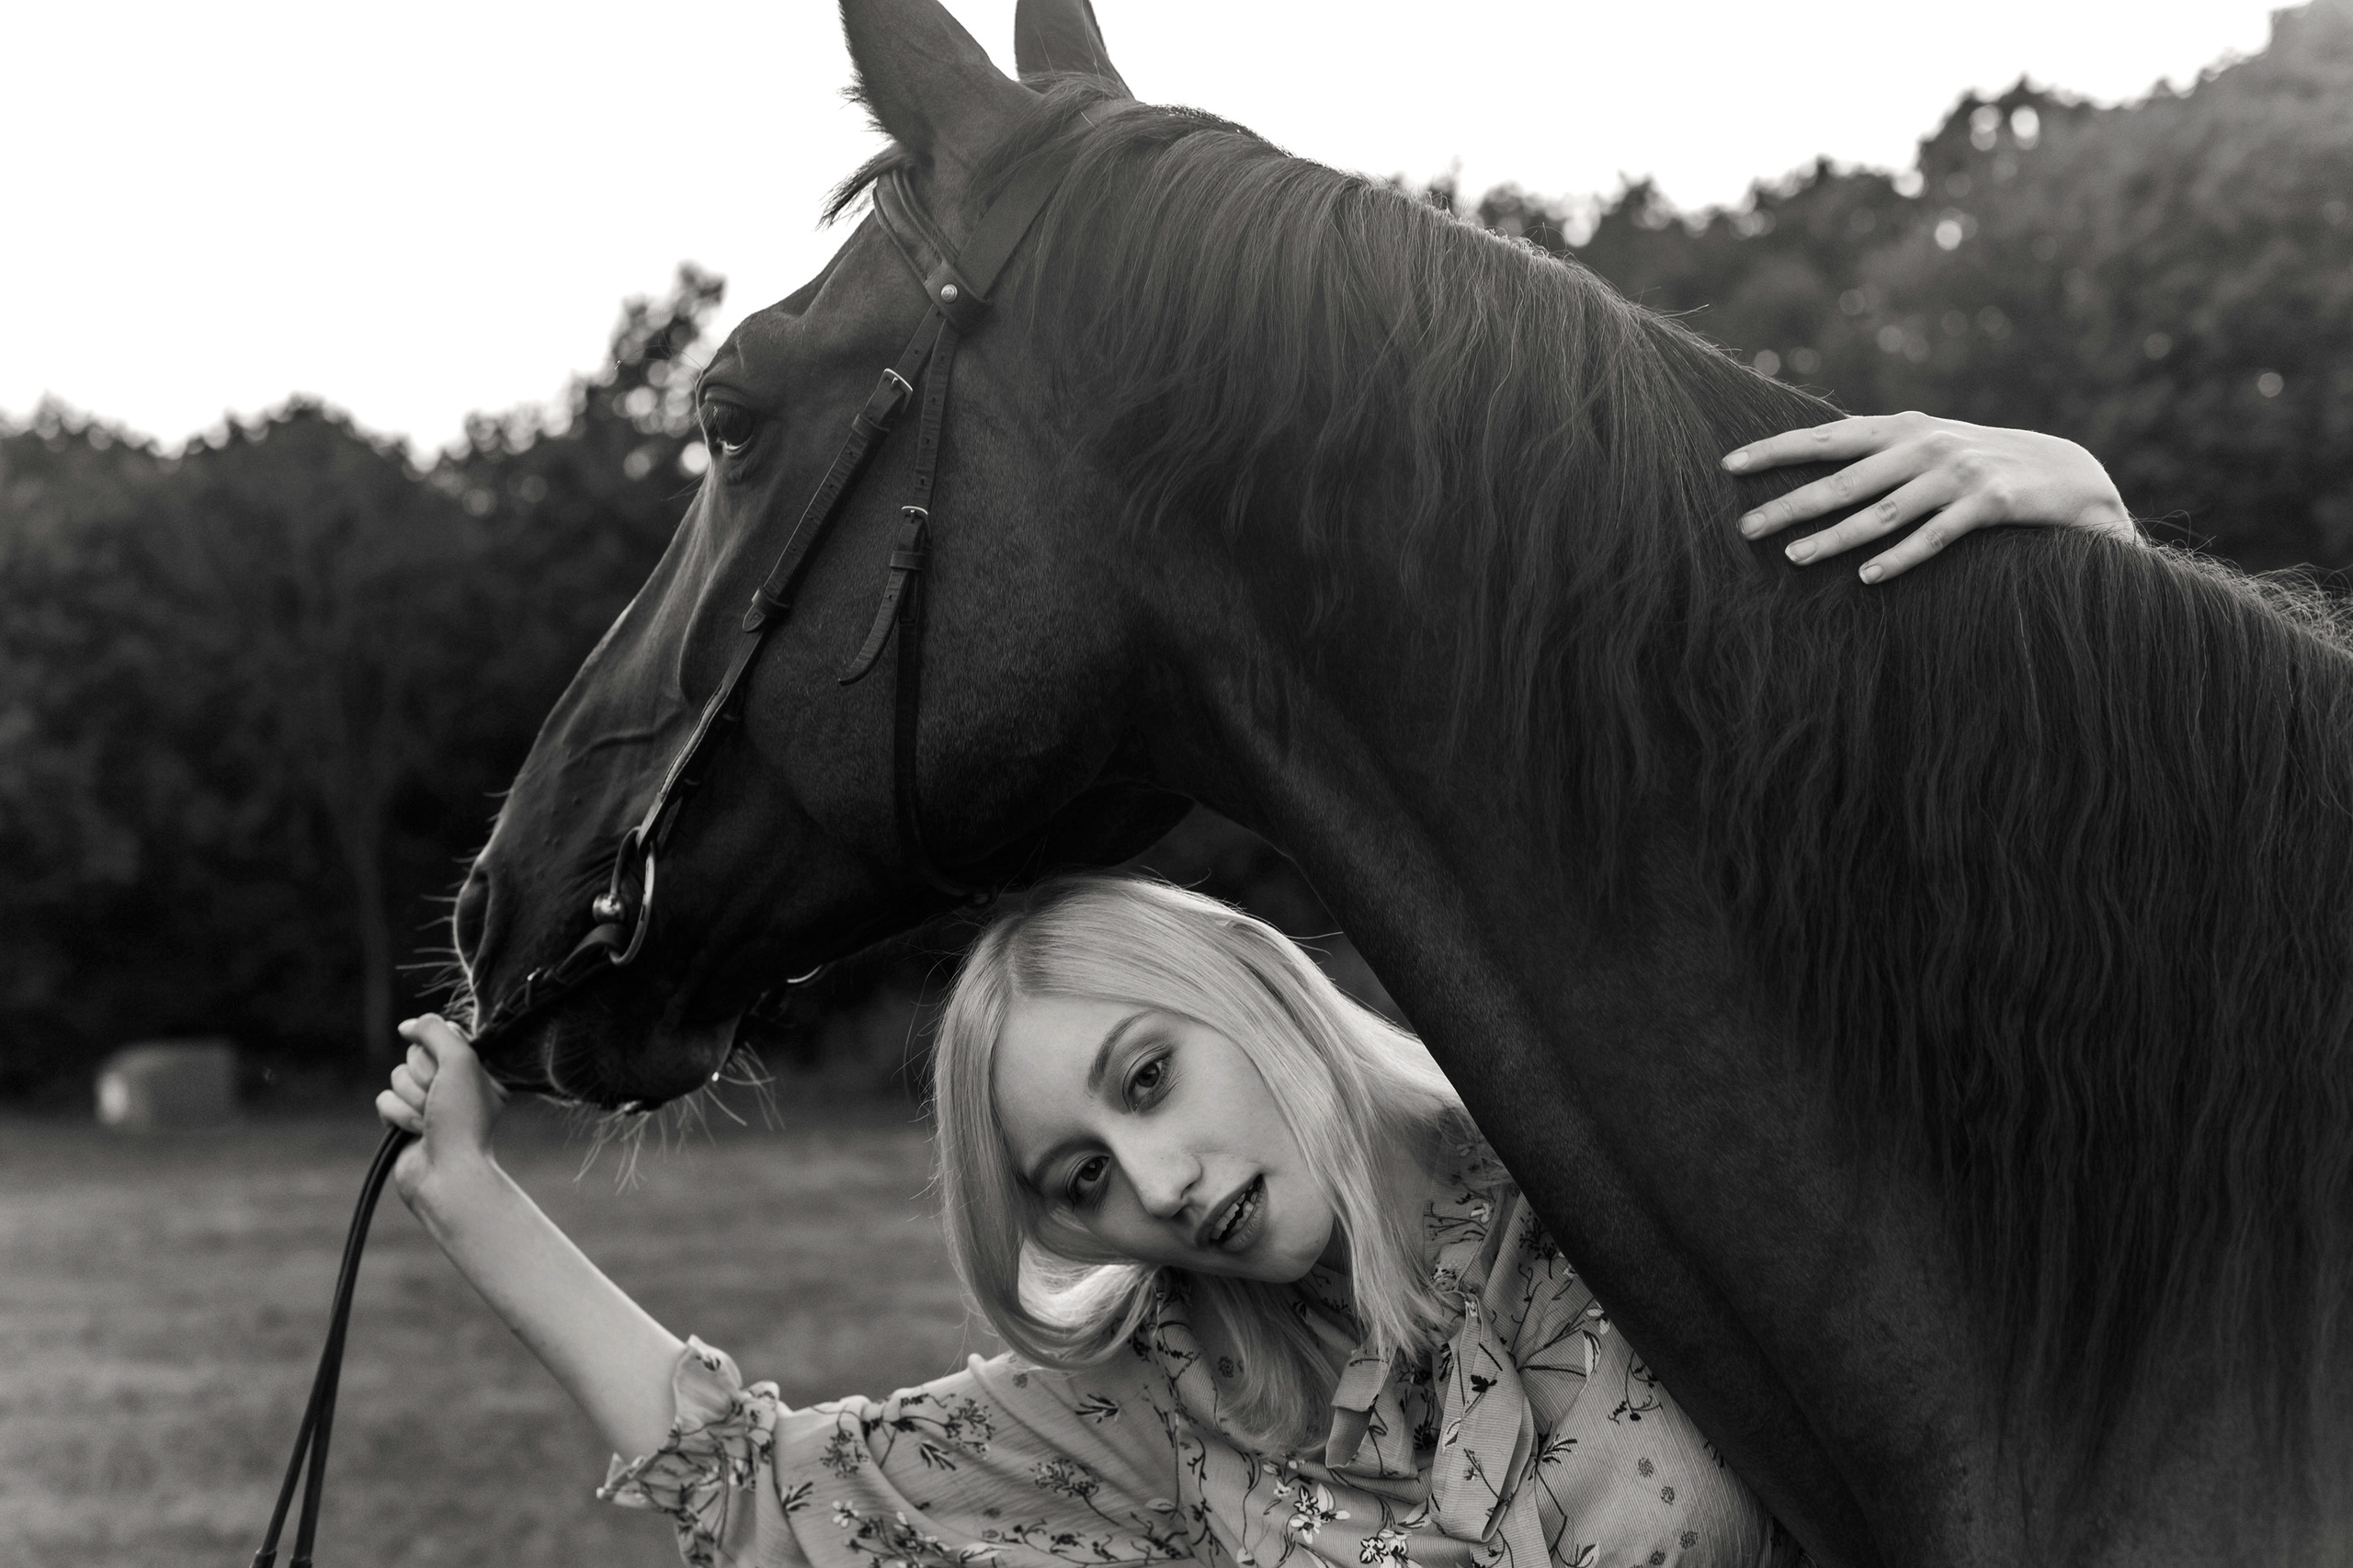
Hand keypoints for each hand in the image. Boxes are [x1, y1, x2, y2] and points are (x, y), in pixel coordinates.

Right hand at [377, 1014, 508, 1207]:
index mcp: (476, 1069)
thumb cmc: (462, 1117)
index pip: (443, 1035)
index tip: (448, 1066)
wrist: (446, 1172)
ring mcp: (427, 1104)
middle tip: (439, 1097)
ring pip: (397, 1077)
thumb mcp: (460, 1060)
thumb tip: (406, 1026)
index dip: (438, 1048)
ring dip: (411, 1098)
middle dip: (423, 1077)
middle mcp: (453, 1084)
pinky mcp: (403, 1122)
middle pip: (415, 1054)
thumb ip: (434, 1030)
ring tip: (429, 1120)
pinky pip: (384, 1100)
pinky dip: (397, 1115)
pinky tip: (416, 1132)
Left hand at [1722, 411, 2136, 581]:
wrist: (2070, 473)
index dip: (1778, 449)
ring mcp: (1959, 475)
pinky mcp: (1991, 505)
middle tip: (1744, 528)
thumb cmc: (1984, 464)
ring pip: (1883, 512)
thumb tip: (1821, 444)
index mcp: (1905, 429)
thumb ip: (1882, 448)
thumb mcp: (1931, 445)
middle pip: (1844, 480)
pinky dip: (1900, 557)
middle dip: (1791, 504)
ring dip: (1835, 537)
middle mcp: (1927, 446)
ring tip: (1792, 558)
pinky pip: (1936, 537)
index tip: (1729, 465)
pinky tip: (1867, 579)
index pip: (1828, 437)